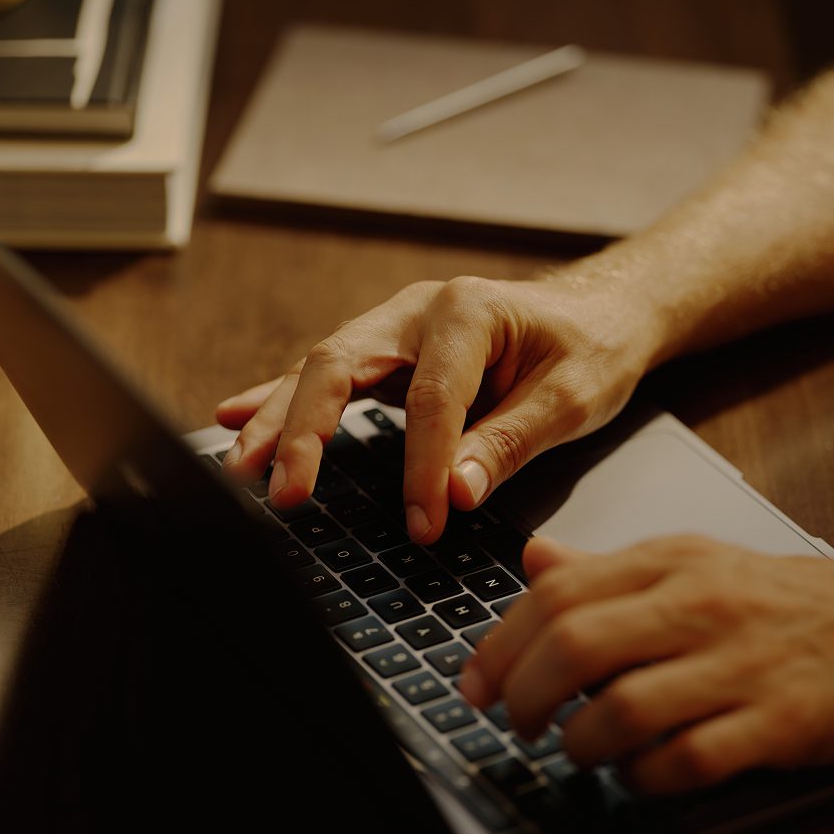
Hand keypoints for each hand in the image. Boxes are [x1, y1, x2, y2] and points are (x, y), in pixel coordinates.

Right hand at [216, 272, 651, 542]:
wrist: (601, 310)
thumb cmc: (593, 347)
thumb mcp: (574, 397)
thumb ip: (511, 442)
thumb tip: (456, 492)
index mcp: (469, 312)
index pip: (431, 398)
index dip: (421, 467)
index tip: (423, 524)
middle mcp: (418, 311)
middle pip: (341, 366)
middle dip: (306, 433)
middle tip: (285, 494)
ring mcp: (394, 328)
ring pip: (319, 370)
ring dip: (276, 420)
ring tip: (239, 469)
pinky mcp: (386, 353)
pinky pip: (324, 376)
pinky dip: (278, 399)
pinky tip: (232, 418)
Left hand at [460, 534, 833, 791]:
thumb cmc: (796, 606)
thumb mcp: (701, 563)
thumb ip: (611, 568)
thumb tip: (535, 561)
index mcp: (674, 561)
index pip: (556, 594)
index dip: (499, 645)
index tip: (475, 684)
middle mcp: (702, 606)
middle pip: (575, 647)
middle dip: (524, 697)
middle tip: (515, 723)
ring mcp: (741, 666)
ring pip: (621, 711)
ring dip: (582, 745)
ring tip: (581, 750)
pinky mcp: (777, 726)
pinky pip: (684, 764)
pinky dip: (645, 780)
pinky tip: (641, 775)